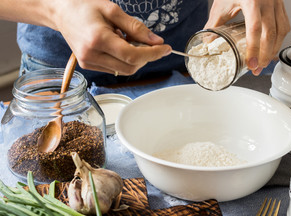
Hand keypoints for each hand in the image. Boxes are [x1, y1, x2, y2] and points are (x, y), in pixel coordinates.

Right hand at [53, 0, 171, 75]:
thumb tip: (156, 41)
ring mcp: (89, 63)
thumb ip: (136, 27)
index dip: (153, 54)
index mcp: (98, 39)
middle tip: (149, 43)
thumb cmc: (85, 7)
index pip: (132, 55)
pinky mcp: (89, 66)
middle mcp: (92, 55)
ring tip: (128, 40)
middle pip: (131, 67)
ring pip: (124, 70)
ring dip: (135, 59)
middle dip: (146, 57)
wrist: (61, 12)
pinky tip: (119, 46)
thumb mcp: (113, 10)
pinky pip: (115, 69)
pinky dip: (124, 60)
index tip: (166, 48)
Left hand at [205, 0, 289, 74]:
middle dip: (264, 55)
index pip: (255, 30)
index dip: (253, 50)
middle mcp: (267, 2)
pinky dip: (280, 39)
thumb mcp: (221, 4)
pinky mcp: (280, 4)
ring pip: (281, 31)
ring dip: (273, 50)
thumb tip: (207, 41)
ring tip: (264, 63)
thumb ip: (214, 23)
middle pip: (271, 34)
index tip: (250, 64)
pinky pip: (285, 24)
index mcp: (251, 1)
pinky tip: (273, 48)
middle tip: (257, 69)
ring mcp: (276, 3)